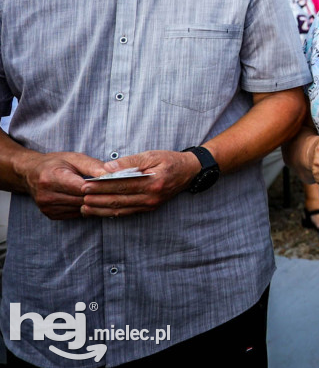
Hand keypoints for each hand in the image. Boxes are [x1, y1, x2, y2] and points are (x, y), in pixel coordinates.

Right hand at [20, 152, 108, 219]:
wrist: (31, 173)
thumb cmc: (55, 163)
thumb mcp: (74, 158)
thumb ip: (93, 166)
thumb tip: (113, 173)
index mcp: (52, 178)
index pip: (82, 188)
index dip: (100, 186)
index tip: (116, 183)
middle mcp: (47, 195)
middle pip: (83, 200)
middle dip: (101, 195)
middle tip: (118, 192)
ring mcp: (47, 207)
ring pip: (81, 209)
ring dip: (95, 203)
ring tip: (108, 196)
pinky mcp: (51, 214)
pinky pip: (76, 214)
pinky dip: (86, 208)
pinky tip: (93, 201)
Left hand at [80, 150, 200, 217]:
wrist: (189, 171)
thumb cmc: (170, 160)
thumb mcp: (152, 155)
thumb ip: (130, 162)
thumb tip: (108, 167)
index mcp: (152, 182)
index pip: (121, 185)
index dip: (102, 186)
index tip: (86, 185)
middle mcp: (151, 196)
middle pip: (118, 199)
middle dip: (97, 199)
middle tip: (80, 197)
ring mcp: (150, 204)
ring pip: (121, 209)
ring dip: (101, 210)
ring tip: (84, 208)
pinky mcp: (149, 207)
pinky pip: (127, 212)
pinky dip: (112, 213)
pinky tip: (100, 211)